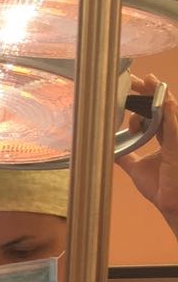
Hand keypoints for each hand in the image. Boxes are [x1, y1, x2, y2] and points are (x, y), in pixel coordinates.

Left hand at [117, 74, 177, 228]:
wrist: (169, 203)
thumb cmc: (160, 187)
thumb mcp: (136, 168)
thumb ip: (126, 157)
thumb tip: (109, 150)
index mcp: (164, 138)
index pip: (154, 113)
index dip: (144, 100)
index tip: (130, 88)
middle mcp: (173, 134)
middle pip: (161, 107)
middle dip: (149, 91)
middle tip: (134, 78)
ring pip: (169, 111)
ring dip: (158, 95)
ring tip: (147, 80)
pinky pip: (175, 125)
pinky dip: (169, 112)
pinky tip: (164, 100)